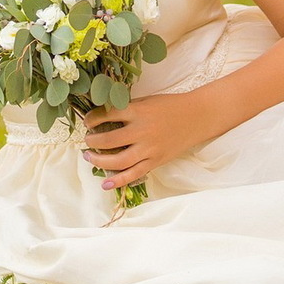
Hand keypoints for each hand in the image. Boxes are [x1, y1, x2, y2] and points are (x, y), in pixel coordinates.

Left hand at [80, 92, 211, 193]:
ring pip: (118, 161)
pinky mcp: (155, 162)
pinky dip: (118, 180)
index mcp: (138, 111)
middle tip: (87, 140)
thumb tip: (101, 115)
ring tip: (89, 156)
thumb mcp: (146, 101)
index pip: (108, 115)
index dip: (92, 119)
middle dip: (92, 141)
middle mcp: (143, 131)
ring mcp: (149, 149)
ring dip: (99, 160)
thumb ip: (126, 108)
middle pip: (109, 140)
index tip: (87, 121)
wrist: (197, 117)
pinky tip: (105, 182)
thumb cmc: (169, 106)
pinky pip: (134, 173)